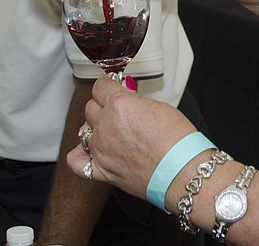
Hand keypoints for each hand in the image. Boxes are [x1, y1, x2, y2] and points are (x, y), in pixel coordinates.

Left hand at [66, 77, 196, 200]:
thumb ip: (136, 101)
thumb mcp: (160, 107)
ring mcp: (100, 149)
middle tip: (119, 111)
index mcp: (120, 105)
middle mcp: (106, 125)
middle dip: (103, 106)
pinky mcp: (101, 170)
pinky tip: (90, 151)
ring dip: (95, 129)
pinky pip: (76, 161)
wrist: (183, 172)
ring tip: (112, 132)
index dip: (108, 86)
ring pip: (83, 131)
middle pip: (90, 107)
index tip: (113, 88)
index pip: (100, 86)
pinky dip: (80, 155)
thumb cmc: (178, 142)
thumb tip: (127, 97)